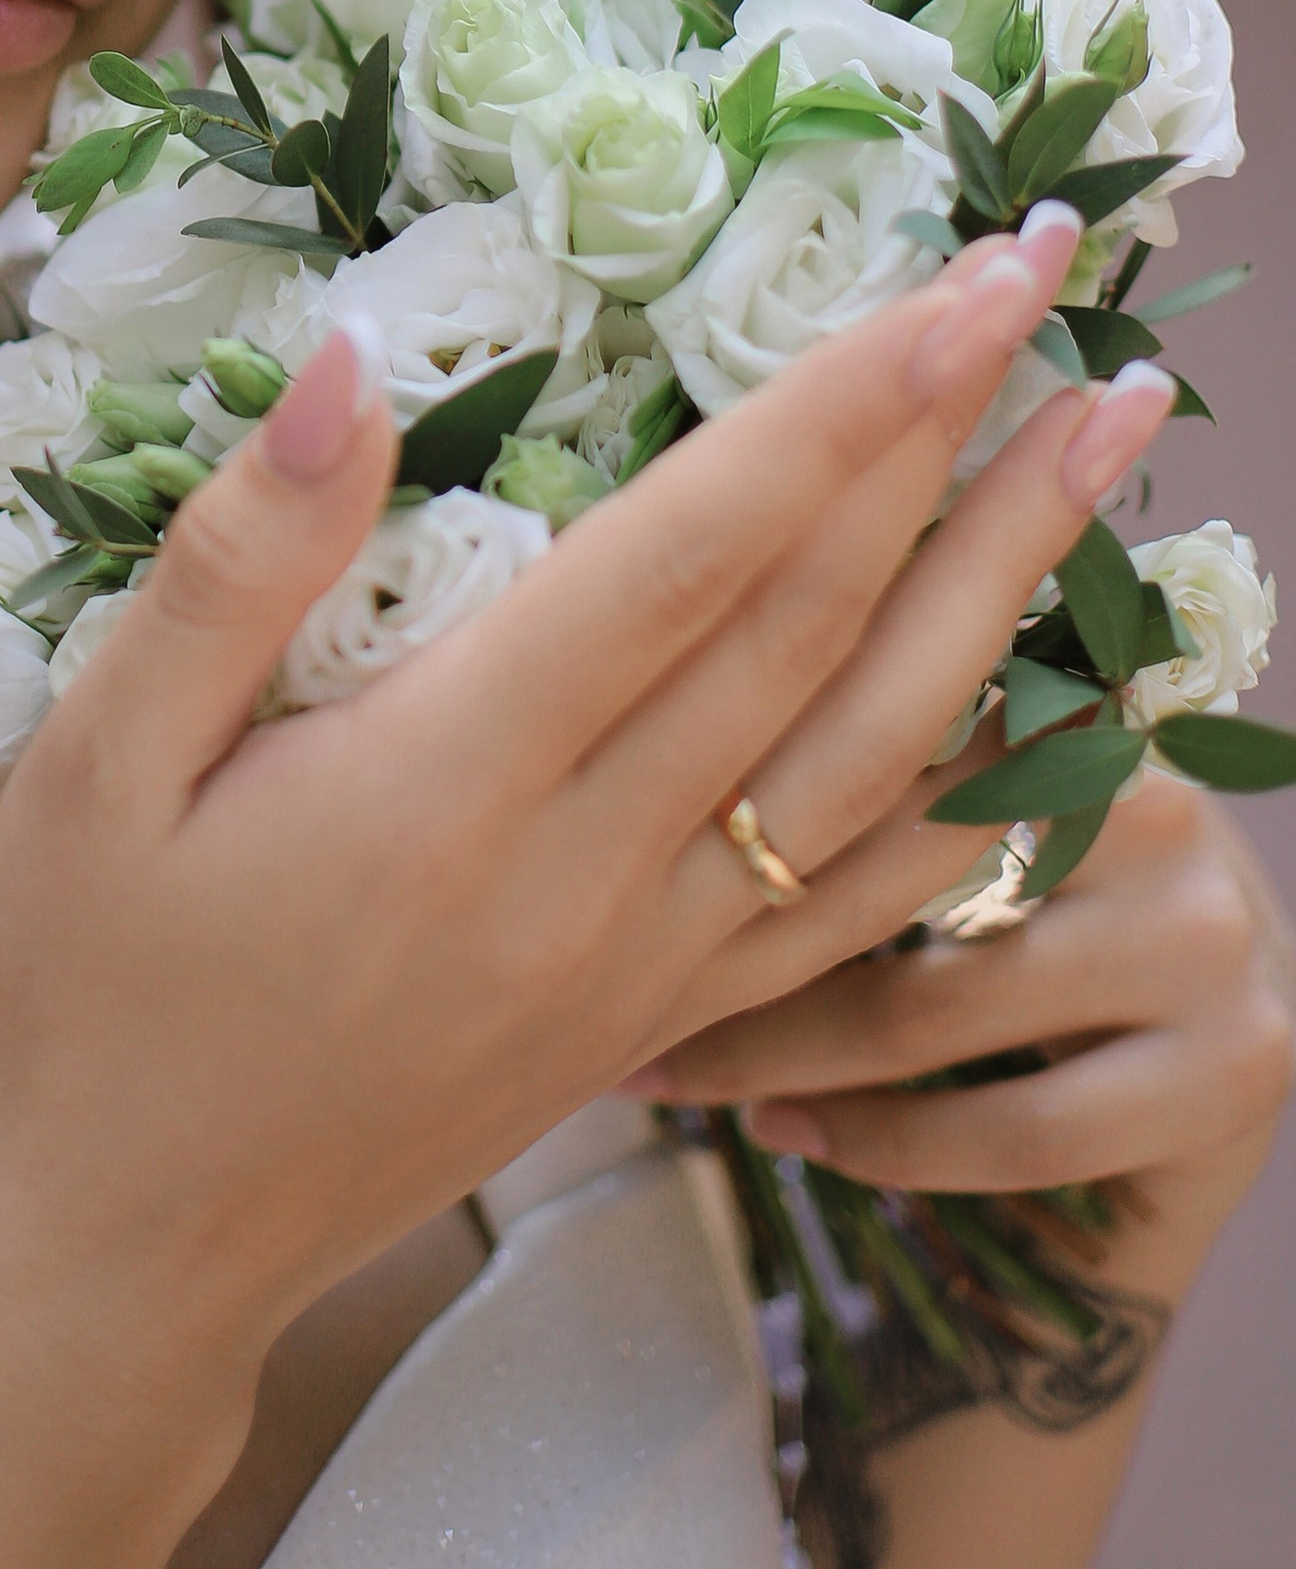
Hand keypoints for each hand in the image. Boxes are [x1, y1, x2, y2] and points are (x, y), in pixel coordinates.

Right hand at [0, 218, 1178, 1568]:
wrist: (109, 1258)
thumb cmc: (72, 992)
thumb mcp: (90, 762)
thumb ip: (234, 562)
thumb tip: (353, 364)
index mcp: (448, 780)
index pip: (694, 555)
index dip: (836, 408)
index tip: (951, 285)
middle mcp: (585, 873)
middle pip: (821, 630)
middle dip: (956, 445)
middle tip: (1053, 290)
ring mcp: (643, 963)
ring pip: (877, 755)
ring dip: (1010, 590)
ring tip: (1107, 451)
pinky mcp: (656, 1024)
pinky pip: (861, 902)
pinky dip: (981, 793)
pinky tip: (1058, 714)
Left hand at [643, 774, 1295, 1240]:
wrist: (1182, 1108)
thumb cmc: (1023, 938)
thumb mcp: (965, 832)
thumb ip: (870, 766)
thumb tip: (653, 732)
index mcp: (1087, 706)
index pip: (890, 737)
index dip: (748, 798)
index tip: (620, 842)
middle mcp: (1164, 809)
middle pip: (902, 870)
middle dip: (742, 938)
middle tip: (615, 989)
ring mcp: (1212, 942)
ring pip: (941, 1007)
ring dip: (787, 1055)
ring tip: (683, 1079)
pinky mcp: (1235, 1077)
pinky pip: (1018, 1125)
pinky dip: (888, 1143)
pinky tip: (800, 1138)